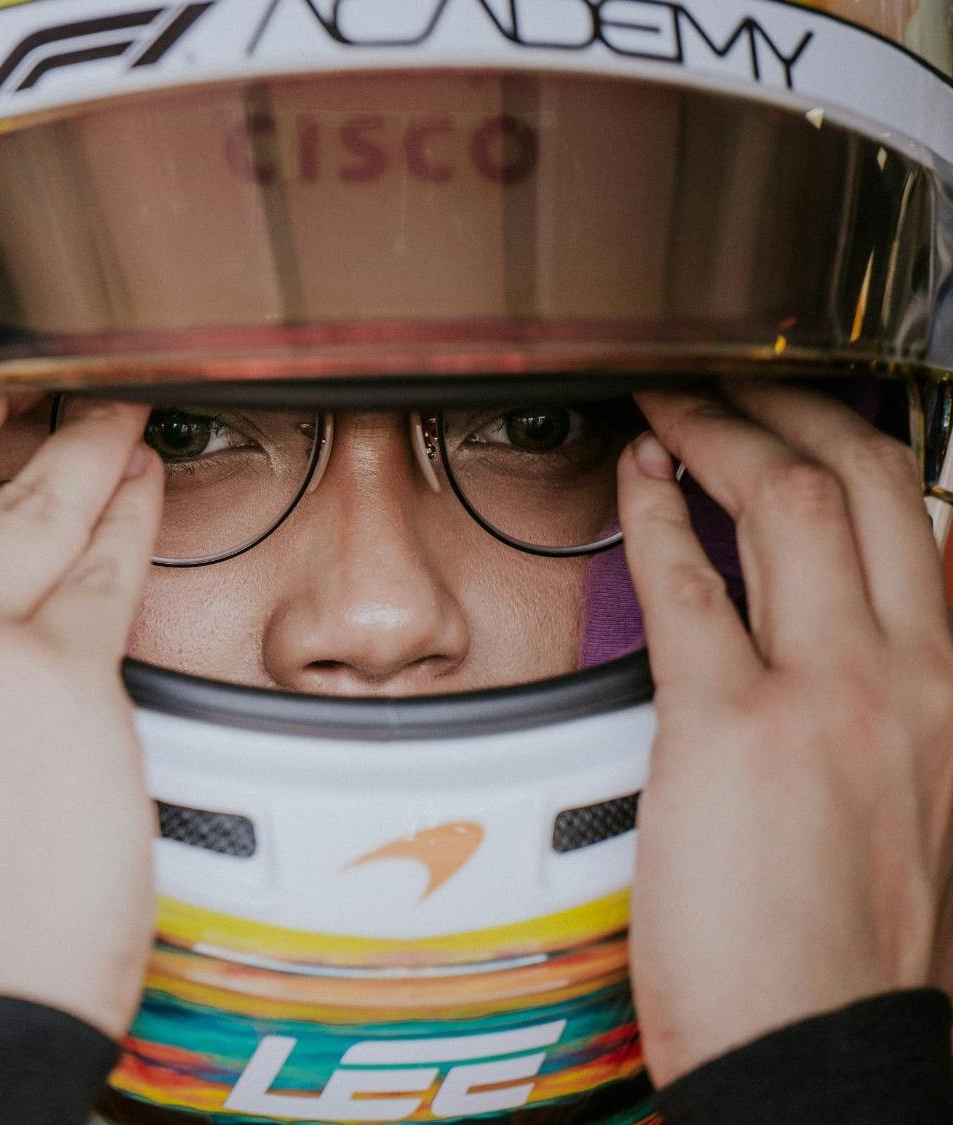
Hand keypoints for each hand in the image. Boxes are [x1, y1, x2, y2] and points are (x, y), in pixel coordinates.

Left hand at [619, 382, 952, 1082]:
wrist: (832, 1055)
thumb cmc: (857, 954)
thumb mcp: (921, 804)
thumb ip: (901, 713)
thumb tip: (857, 648)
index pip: (927, 524)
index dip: (858, 450)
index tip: (804, 424)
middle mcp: (922, 676)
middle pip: (870, 479)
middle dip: (794, 405)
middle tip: (733, 384)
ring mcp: (832, 696)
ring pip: (791, 502)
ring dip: (719, 433)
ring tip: (670, 406)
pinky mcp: (733, 730)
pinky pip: (690, 584)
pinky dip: (655, 511)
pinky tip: (633, 480)